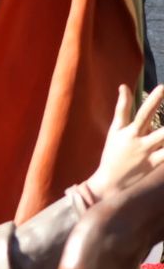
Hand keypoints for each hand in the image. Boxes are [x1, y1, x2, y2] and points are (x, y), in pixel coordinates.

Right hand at [86, 84, 163, 199]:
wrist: (110, 182)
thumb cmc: (113, 154)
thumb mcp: (114, 130)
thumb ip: (122, 109)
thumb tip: (124, 87)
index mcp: (124, 130)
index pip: (133, 110)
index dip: (144, 99)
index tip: (161, 87)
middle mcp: (135, 139)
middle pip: (149, 121)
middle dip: (156, 107)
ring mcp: (145, 153)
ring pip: (162, 138)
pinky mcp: (153, 165)